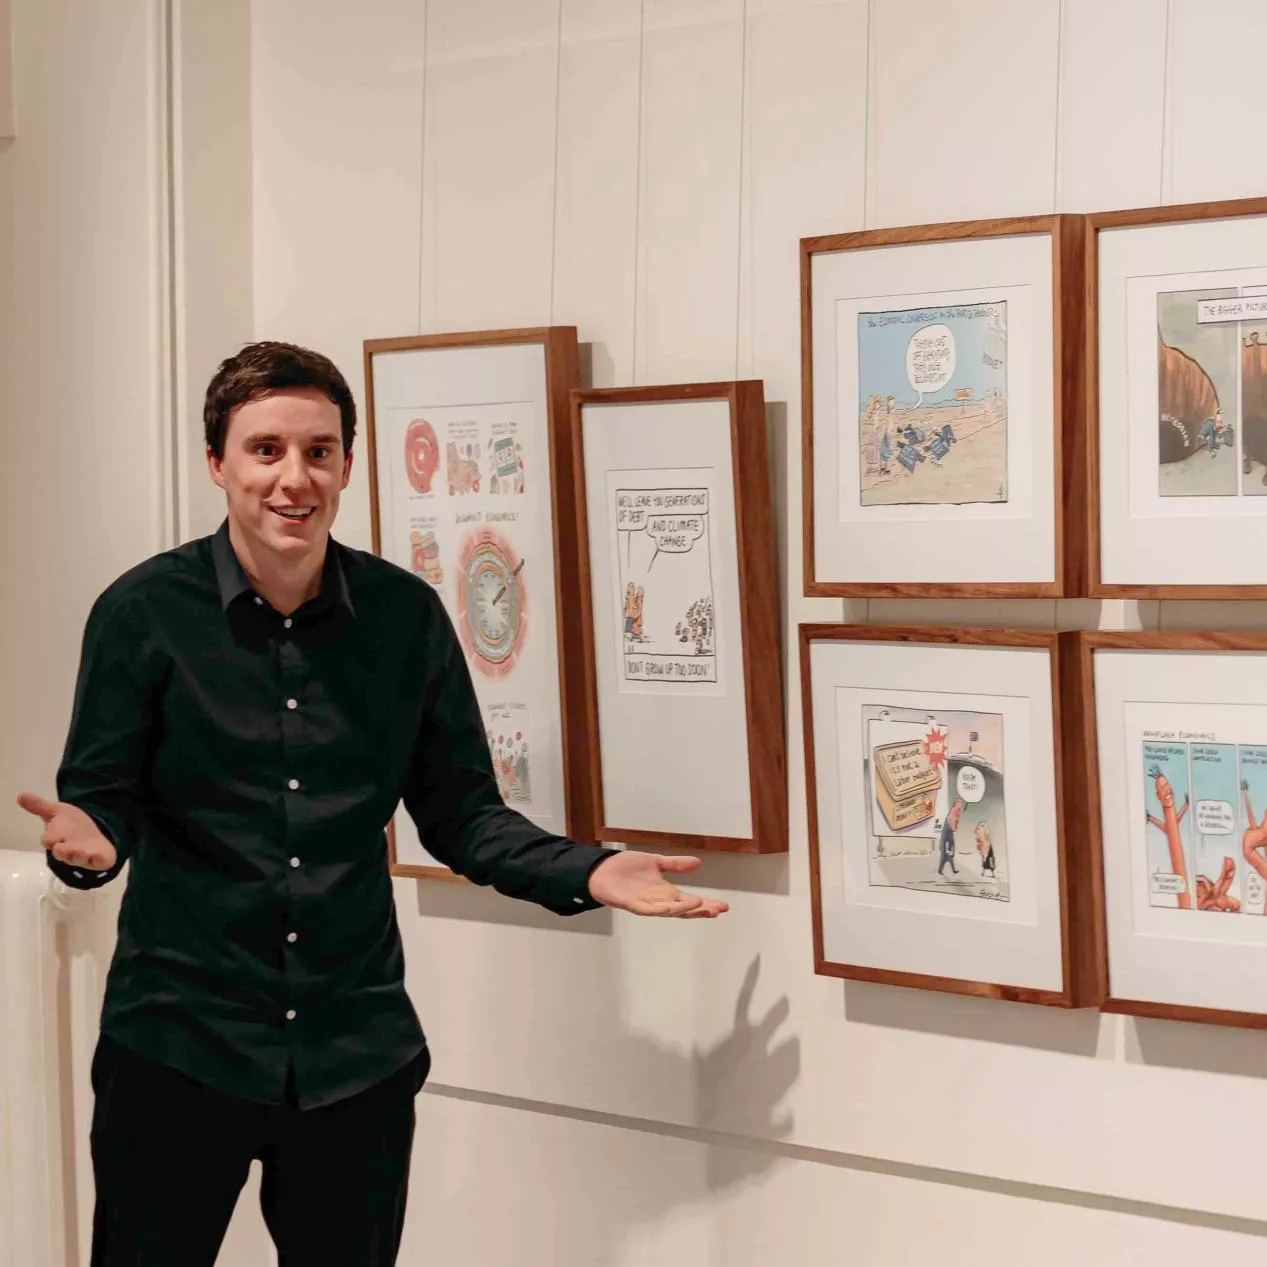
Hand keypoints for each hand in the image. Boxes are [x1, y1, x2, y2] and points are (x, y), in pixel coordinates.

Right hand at [16, 793, 116, 871]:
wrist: (93, 836)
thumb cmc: (71, 825)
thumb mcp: (57, 811)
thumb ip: (39, 806)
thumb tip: (20, 795)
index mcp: (57, 839)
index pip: (49, 840)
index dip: (49, 839)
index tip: (49, 839)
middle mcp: (68, 850)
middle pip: (62, 852)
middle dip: (62, 851)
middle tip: (61, 849)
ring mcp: (84, 856)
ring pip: (78, 858)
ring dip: (79, 855)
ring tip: (81, 851)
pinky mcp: (99, 860)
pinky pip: (98, 862)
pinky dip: (99, 860)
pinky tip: (100, 857)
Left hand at [587, 850, 728, 918]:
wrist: (602, 870)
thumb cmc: (627, 868)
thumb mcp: (656, 863)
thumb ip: (676, 865)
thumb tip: (698, 863)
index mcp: (666, 893)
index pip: (690, 901)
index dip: (706, 905)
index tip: (724, 906)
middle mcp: (658, 901)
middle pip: (683, 910)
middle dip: (700, 910)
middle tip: (718, 910)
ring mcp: (645, 904)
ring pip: (668, 911)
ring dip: (683, 909)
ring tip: (700, 905)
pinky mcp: (631, 903)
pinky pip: (647, 909)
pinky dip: (659, 909)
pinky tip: (670, 907)